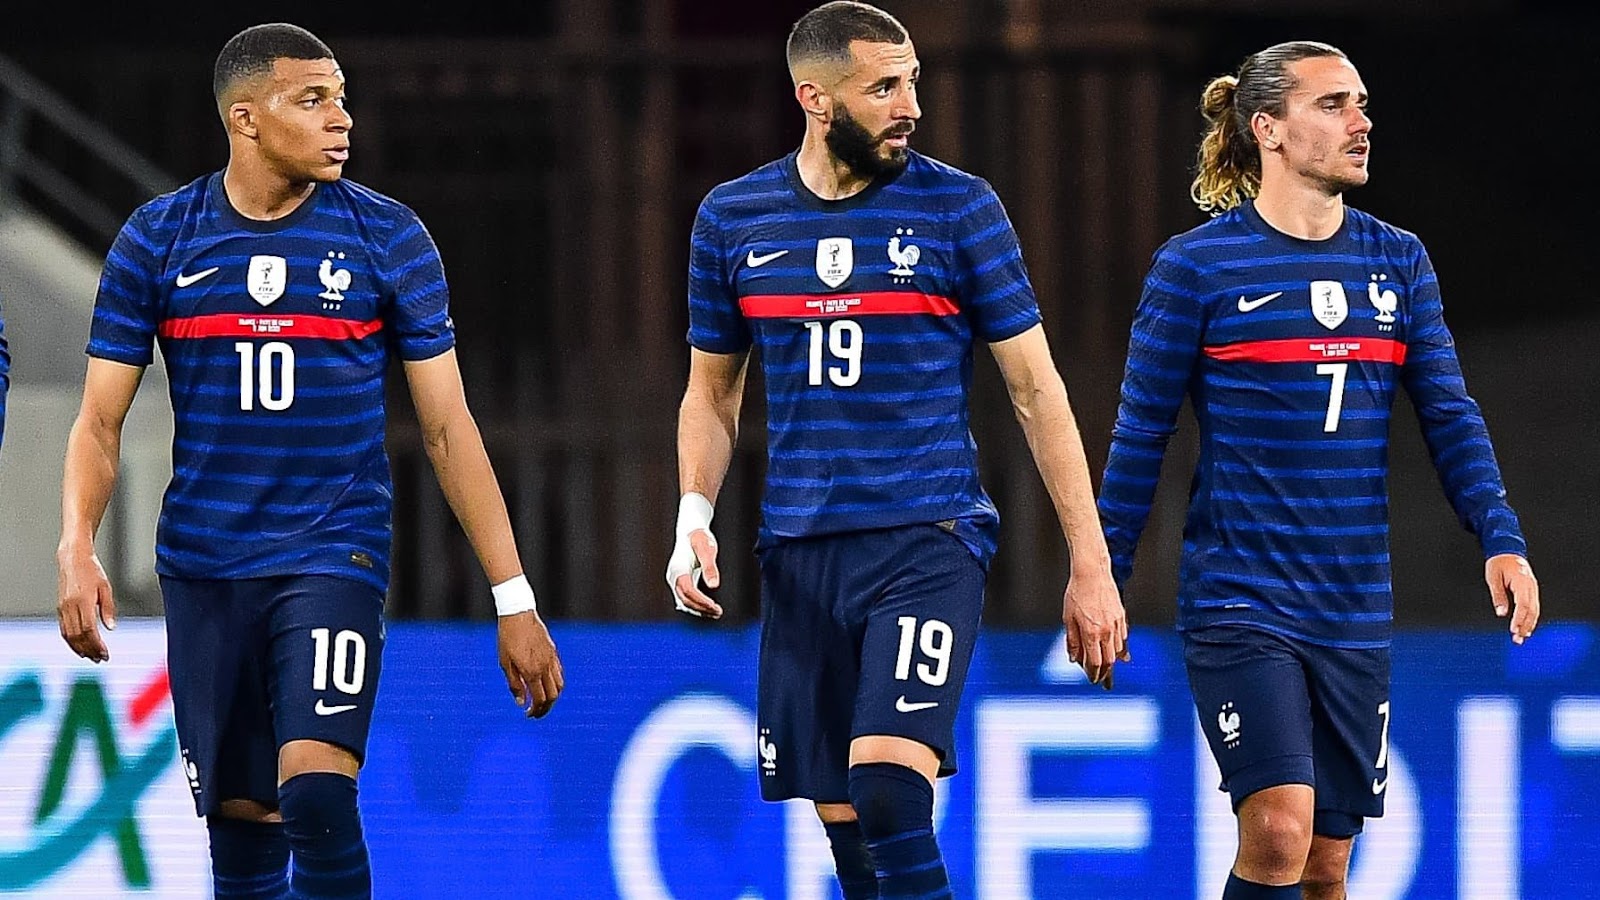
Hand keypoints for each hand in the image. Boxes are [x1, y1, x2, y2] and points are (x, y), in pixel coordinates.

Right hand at [57, 544, 115, 662]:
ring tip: (91, 656)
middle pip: (78, 636)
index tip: (105, 654)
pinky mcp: (60, 608)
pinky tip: (79, 646)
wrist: (72, 559)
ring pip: (68, 635)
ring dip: (79, 648)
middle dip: (89, 650)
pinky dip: (71, 641)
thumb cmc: (92, 571)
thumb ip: (108, 609)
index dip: (96, 644)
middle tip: (100, 659)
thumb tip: (111, 628)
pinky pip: (64, 629)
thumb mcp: (106, 588)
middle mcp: (70, 606)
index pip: (89, 630)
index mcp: (82, 601)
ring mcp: (62, 608)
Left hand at [497, 611, 563, 717]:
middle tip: (535, 713)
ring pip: (559, 685)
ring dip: (552, 697)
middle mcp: (545, 667)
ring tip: (541, 700)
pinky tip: (544, 683)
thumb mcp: (505, 663)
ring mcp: (551, 659)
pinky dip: (555, 683)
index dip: (535, 711)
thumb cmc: (507, 638)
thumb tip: (521, 702)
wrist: (518, 614)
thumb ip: (514, 684)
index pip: (539, 699)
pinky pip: (559, 672)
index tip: (527, 715)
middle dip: (545, 708)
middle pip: (553, 696)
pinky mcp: (553, 651)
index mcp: (532, 672)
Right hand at [666, 528, 722, 618]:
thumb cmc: (700, 537)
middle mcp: (674, 575)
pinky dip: (695, 604)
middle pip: (685, 599)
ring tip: (715, 613)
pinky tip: (706, 608)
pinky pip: (685, 597)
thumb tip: (714, 585)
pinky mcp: (679, 579)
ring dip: (698, 609)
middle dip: (701, 608)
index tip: (714, 607)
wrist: (691, 529)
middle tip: (718, 612)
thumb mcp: (707, 550)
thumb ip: (710, 568)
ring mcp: (675, 578)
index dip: (701, 601)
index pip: (688, 591)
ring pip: (683, 600)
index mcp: (679, 568)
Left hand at [1062, 569, 1129, 688]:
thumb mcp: (1067, 619)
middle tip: (1102, 681)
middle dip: (1105, 673)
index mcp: (1091, 634)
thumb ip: (1072, 641)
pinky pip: (1123, 638)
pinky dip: (1121, 648)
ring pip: (1117, 650)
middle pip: (1109, 660)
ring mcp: (1116, 624)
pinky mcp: (1121, 617)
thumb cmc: (1076, 593)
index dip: (1093, 674)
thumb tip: (1074, 659)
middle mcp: (1107, 631)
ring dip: (1112, 661)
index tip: (1092, 679)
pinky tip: (1120, 654)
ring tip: (1108, 669)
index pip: (1094, 663)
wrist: (1092, 573)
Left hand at [1486, 553, 1538, 644]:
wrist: (1507, 550)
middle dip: (1525, 626)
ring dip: (1529, 624)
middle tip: (1518, 640)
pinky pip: (1534, 606)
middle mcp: (1531, 586)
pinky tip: (1526, 628)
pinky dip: (1530, 618)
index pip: (1523, 605)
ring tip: (1521, 637)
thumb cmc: (1498, 563)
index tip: (1513, 630)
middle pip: (1531, 610)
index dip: (1519, 619)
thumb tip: (1501, 613)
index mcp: (1522, 582)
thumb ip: (1498, 596)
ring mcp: (1533, 588)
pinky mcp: (1531, 590)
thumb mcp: (1493, 578)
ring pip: (1535, 610)